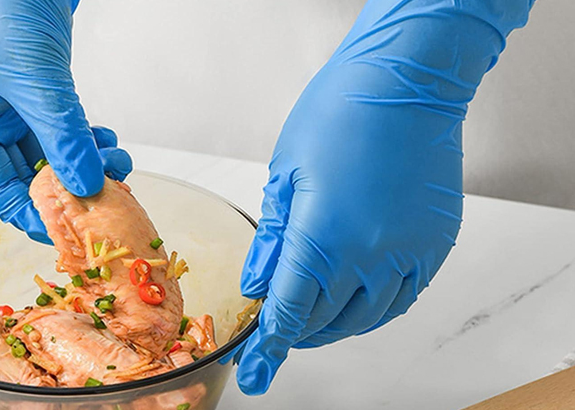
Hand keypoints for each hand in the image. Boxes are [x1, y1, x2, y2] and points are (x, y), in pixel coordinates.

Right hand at [0, 0, 131, 243]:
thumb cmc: (6, 10)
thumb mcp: (36, 81)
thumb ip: (63, 136)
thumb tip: (88, 186)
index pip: (0, 191)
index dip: (36, 216)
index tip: (77, 231)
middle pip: (33, 177)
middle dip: (74, 187)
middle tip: (111, 191)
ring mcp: (18, 109)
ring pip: (56, 155)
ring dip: (88, 162)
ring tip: (116, 160)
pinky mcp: (43, 94)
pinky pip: (67, 131)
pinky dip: (88, 139)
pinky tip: (106, 139)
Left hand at [237, 0, 534, 394]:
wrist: (406, 82)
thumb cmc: (339, 114)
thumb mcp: (286, 174)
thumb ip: (274, 239)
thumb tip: (258, 285)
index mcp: (322, 239)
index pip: (290, 313)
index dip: (269, 350)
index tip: (254, 374)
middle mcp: (368, 257)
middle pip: (325, 321)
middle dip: (296, 333)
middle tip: (279, 330)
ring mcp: (407, 254)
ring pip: (366, 318)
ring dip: (334, 326)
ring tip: (314, 321)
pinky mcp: (434, 244)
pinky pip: (403, 298)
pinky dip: (374, 310)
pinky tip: (358, 304)